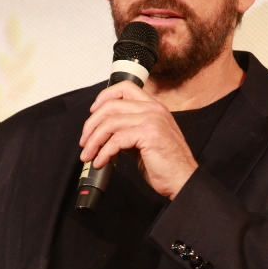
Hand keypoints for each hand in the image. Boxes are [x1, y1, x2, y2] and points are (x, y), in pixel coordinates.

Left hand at [79, 81, 197, 198]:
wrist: (183, 180)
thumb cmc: (167, 165)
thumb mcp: (145, 142)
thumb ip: (128, 132)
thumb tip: (106, 134)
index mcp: (154, 108)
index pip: (125, 88)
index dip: (104, 97)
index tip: (93, 112)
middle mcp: (153, 109)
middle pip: (112, 105)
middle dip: (92, 124)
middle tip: (84, 141)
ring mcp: (152, 120)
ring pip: (110, 123)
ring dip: (94, 141)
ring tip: (88, 155)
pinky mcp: (148, 134)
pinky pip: (116, 140)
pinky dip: (103, 152)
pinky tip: (101, 162)